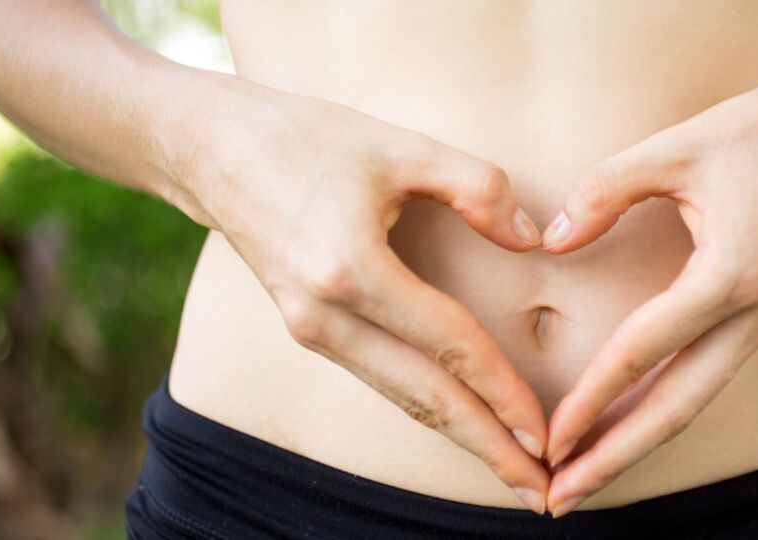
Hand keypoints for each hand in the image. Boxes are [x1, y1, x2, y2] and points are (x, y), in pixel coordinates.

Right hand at [186, 90, 550, 513]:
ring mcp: (310, 329)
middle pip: (424, 399)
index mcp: (350, 270)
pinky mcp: (308, 329)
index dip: (503, 392)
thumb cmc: (307, 138)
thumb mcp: (400, 146)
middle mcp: (325, 316)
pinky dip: (427, 407)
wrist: (210, 149)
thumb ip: (476, 187)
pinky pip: (381, 378)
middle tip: (543, 494)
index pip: (448, 346)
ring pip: (401, 397)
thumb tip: (533, 241)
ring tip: (513, 471)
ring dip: (461, 436)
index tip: (547, 434)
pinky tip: (463, 422)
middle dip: (488, 448)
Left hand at [538, 86, 757, 515]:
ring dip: (640, 442)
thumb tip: (553, 240)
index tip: (548, 441)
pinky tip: (632, 421)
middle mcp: (756, 314)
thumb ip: (606, 191)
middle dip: (615, 457)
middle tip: (561, 498)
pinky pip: (711, 375)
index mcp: (731, 276)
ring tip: (588, 475)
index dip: (590, 400)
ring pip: (696, 401)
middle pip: (677, 409)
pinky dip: (667, 407)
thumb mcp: (677, 146)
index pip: (643, 352)